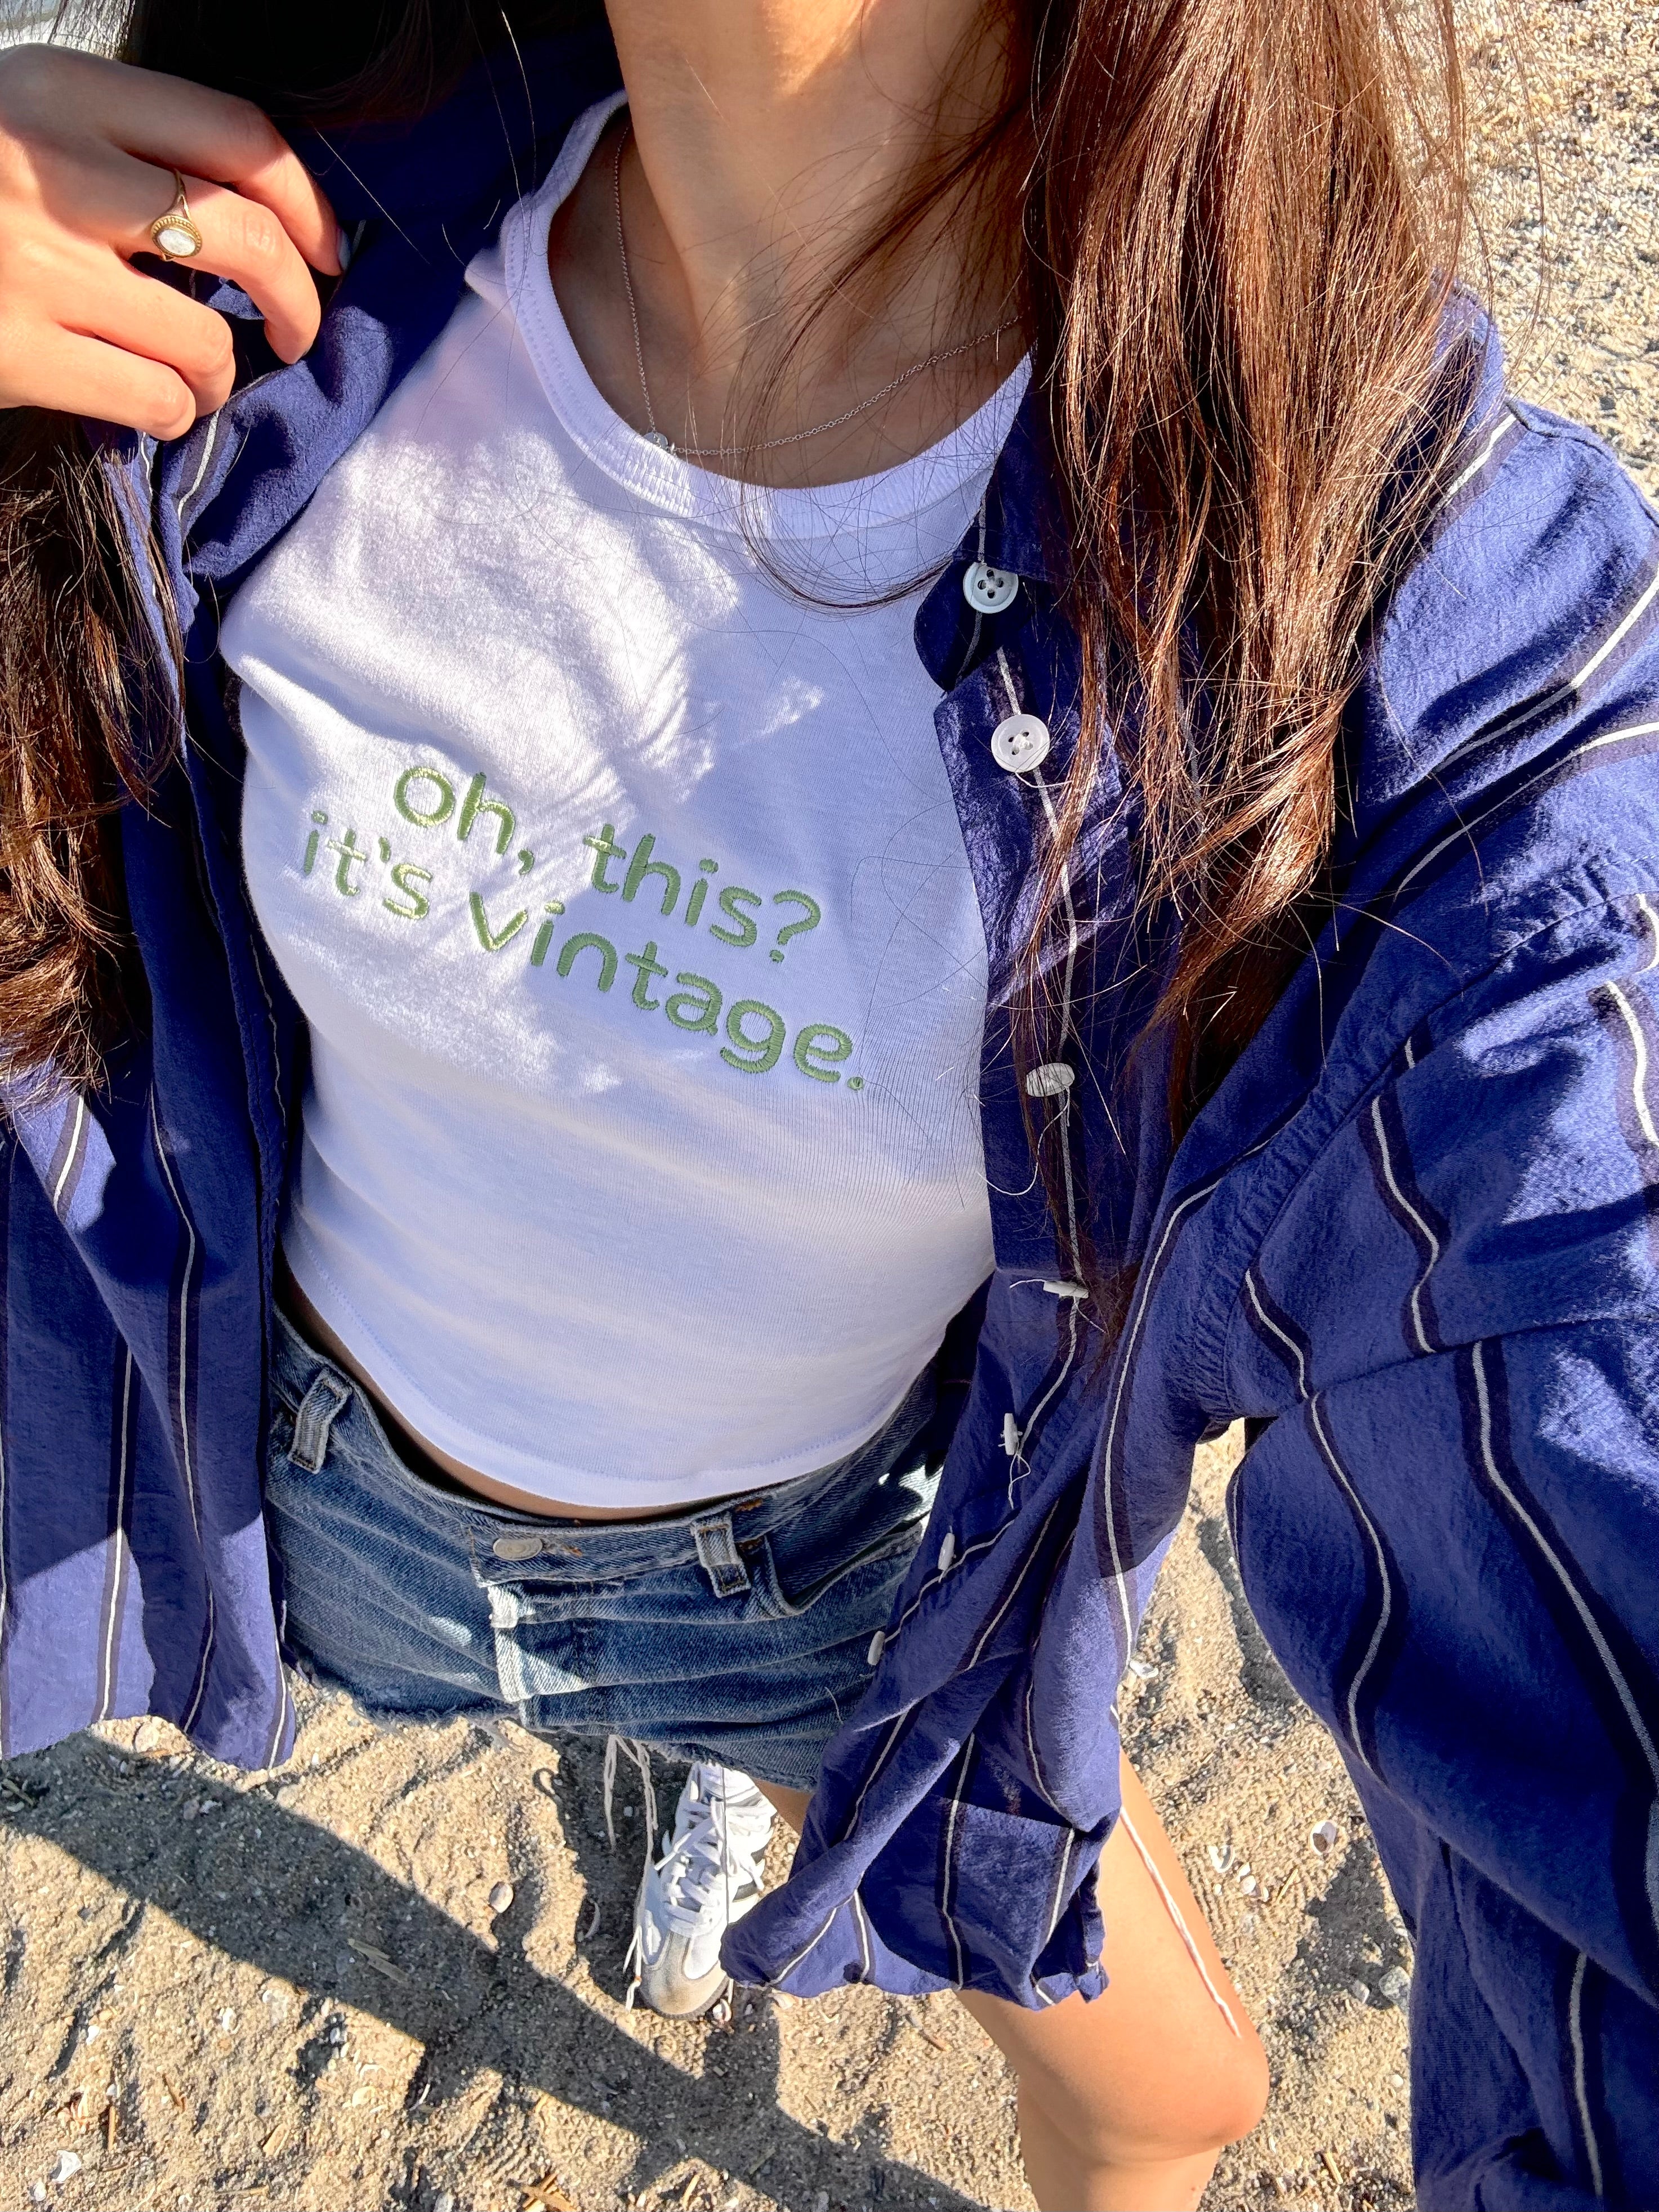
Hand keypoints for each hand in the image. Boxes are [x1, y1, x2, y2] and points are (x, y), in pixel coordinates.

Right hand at [0, 44, 340, 436]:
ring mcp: (38, 266)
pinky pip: (155, 399)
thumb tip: (262, 220)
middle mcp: (58, 172)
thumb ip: (124, 146)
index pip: (238, 135)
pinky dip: (173, 412)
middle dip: (299, 301)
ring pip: (206, 341)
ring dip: (221, 374)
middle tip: (298, 331)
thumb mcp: (29, 121)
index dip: (308, 204)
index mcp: (66, 93)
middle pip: (247, 240)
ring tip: (196, 374)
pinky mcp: (19, 352)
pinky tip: (153, 403)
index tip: (330, 251)